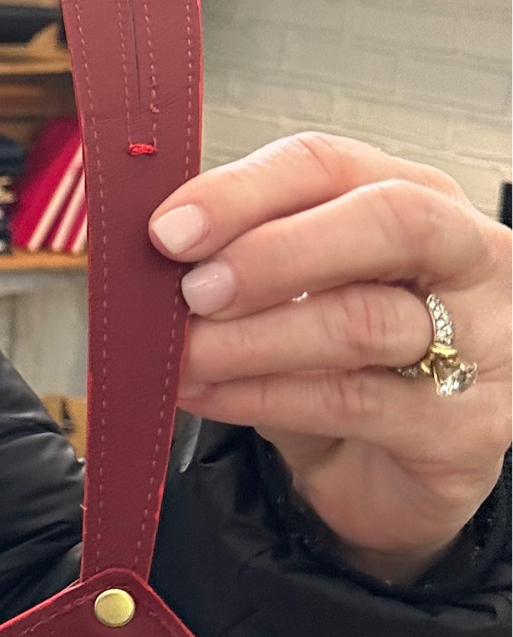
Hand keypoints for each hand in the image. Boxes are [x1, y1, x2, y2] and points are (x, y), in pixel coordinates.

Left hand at [149, 134, 509, 584]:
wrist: (381, 471)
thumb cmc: (336, 363)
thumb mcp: (289, 293)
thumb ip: (239, 255)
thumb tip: (156, 244)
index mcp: (418, 198)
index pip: (332, 164)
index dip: (243, 191)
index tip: (169, 229)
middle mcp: (470, 258)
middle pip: (389, 220)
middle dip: (274, 252)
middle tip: (194, 290)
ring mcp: (485, 343)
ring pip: (364, 321)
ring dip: (250, 338)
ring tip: (184, 354)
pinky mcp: (464, 427)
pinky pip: (350, 402)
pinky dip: (260, 395)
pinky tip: (206, 394)